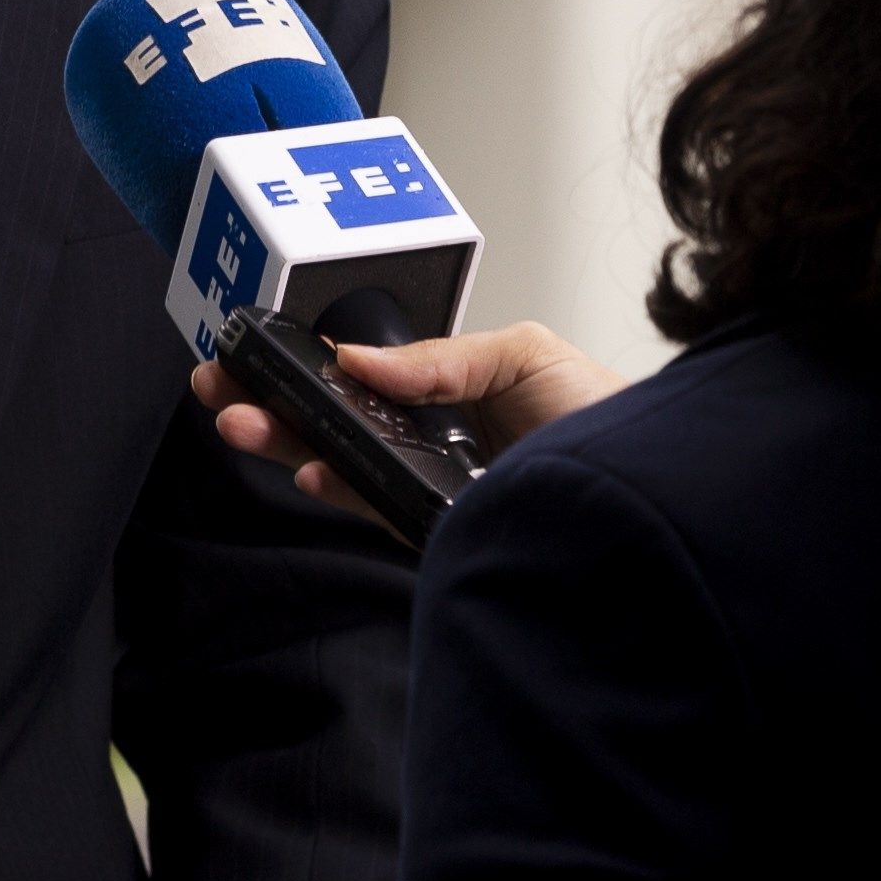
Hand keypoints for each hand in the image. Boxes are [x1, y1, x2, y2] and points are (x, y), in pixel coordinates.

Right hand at [193, 320, 628, 514]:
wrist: (661, 481)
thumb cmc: (605, 417)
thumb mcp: (522, 356)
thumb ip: (441, 358)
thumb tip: (360, 361)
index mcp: (444, 393)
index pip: (355, 380)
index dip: (300, 367)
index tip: (252, 350)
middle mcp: (429, 443)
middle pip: (331, 424)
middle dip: (270, 403)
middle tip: (219, 388)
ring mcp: (429, 488)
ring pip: (340, 466)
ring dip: (285, 444)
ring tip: (244, 424)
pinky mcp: (438, 530)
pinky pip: (375, 509)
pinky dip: (339, 488)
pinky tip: (309, 468)